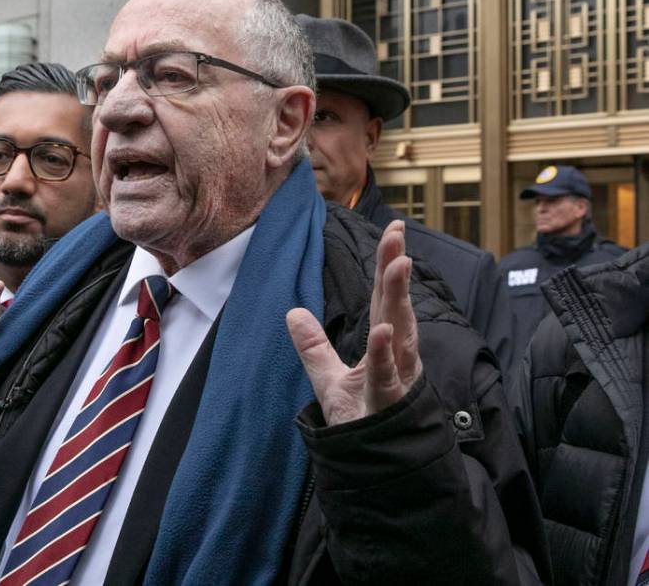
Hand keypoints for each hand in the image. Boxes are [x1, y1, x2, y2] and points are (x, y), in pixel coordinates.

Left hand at [287, 220, 421, 425]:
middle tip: (398, 234)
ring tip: (398, 265)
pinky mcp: (388, 402)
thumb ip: (314, 346)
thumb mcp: (327, 379)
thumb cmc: (359, 421)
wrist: (370, 464)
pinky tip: (380, 330)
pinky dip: (383, 354)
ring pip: (399, 333)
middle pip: (396, 305)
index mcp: (386, 345)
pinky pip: (386, 375)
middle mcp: (397, 356)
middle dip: (397, 269)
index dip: (388, 264)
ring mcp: (396, 377)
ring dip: (399, 298)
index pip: (386, 297)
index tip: (395, 229)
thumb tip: (293, 312)